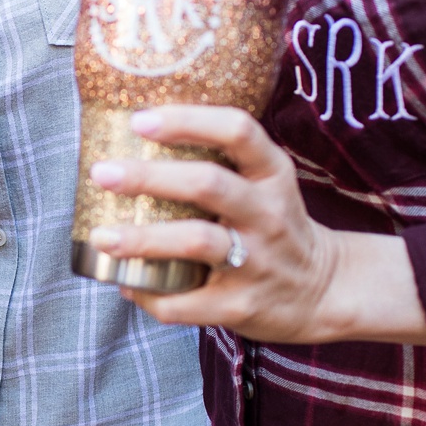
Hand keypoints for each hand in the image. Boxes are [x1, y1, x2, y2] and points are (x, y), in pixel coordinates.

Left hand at [84, 106, 425, 343]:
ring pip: (197, 241)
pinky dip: (149, 294)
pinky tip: (127, 284)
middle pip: (208, 184)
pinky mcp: (242, 306)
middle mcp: (268, 213)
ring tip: (103, 237)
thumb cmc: (273, 228)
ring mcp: (257, 261)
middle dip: (149, 177)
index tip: (141, 120)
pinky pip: (187, 302)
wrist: (322, 291)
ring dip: (144, 239)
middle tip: (103, 173)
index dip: (188, 121)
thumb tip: (132, 153)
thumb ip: (219, 164)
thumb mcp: (264, 185)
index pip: (238, 130)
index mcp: (272, 175)